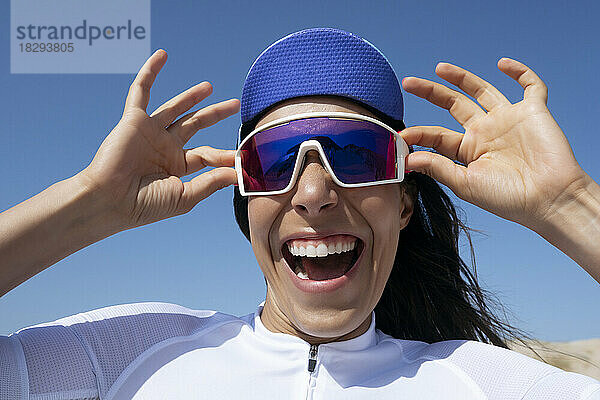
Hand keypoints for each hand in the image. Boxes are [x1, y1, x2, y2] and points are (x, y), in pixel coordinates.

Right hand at [77, 49, 239, 229]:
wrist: (110, 200)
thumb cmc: (145, 205)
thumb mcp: (185, 196)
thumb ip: (211, 182)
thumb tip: (238, 173)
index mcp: (177, 166)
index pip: (206, 154)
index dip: (224, 155)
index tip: (241, 159)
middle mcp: (165, 147)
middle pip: (195, 125)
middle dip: (214, 114)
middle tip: (234, 104)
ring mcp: (150, 132)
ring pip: (175, 108)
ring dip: (192, 96)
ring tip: (209, 87)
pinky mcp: (134, 120)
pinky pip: (141, 91)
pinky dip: (150, 71)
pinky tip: (162, 55)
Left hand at [400, 58, 587, 229]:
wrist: (548, 199)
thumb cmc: (507, 198)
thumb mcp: (465, 184)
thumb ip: (438, 167)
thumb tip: (408, 158)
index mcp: (468, 150)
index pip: (437, 136)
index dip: (418, 133)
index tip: (399, 135)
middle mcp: (485, 132)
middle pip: (454, 105)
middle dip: (431, 92)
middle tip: (408, 82)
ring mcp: (508, 120)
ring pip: (481, 90)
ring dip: (461, 78)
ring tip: (439, 68)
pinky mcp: (532, 112)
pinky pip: (530, 86)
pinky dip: (519, 72)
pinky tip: (502, 64)